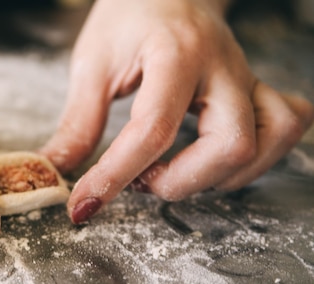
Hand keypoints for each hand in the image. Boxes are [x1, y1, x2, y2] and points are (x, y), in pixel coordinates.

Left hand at [41, 0, 313, 223]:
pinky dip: (258, 157)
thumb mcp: (93, 64)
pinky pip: (285, 126)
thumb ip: (79, 121)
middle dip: (179, 183)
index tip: (85, 204)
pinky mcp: (256, 89)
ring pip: (269, 141)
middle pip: (230, 145)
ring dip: (218, 177)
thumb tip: (58, 169)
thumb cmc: (129, 18)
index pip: (153, 130)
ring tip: (173, 172)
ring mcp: (246, 78)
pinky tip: (215, 159)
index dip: (115, 177)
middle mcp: (222, 67)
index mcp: (176, 54)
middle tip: (139, 181)